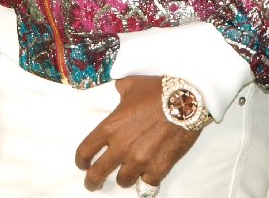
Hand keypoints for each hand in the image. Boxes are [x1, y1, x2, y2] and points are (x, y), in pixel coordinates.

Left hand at [75, 75, 202, 191]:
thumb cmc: (159, 89)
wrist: (187, 99)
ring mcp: (140, 160)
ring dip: (125, 177)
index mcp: (111, 127)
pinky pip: (147, 185)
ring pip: (123, 181)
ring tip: (129, 172)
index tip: (83, 164)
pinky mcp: (158, 168)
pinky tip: (149, 175)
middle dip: (93, 181)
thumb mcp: (132, 83)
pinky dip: (147, 180)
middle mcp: (121, 147)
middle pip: (97, 174)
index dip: (81, 161)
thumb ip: (120, 90)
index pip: (85, 151)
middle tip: (94, 183)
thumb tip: (118, 90)